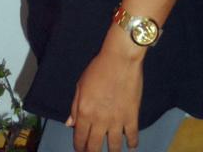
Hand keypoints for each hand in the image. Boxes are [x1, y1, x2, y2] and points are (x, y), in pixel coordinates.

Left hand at [67, 36, 143, 151]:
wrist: (120, 60)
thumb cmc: (98, 68)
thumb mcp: (80, 85)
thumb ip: (75, 107)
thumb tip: (70, 124)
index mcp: (85, 112)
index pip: (80, 137)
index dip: (79, 147)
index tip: (80, 150)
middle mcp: (100, 120)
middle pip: (95, 146)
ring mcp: (117, 120)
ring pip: (114, 146)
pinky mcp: (132, 117)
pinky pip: (132, 136)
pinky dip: (132, 143)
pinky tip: (131, 145)